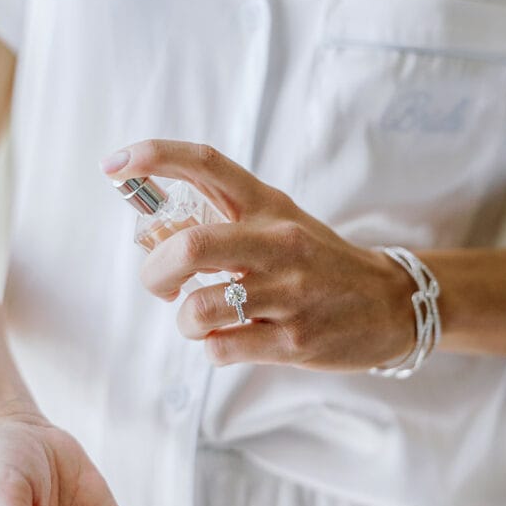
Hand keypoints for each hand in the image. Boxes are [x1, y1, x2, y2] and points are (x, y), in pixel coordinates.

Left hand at [101, 140, 414, 370]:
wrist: (391, 303)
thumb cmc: (317, 261)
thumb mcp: (276, 223)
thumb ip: (219, 219)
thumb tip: (150, 232)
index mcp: (269, 206)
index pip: (207, 164)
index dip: (156, 157)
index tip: (114, 165)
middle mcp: (278, 243)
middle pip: (191, 245)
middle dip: (155, 271)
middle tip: (158, 284)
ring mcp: (289, 294)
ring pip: (198, 308)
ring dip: (185, 320)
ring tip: (201, 319)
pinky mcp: (294, 342)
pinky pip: (221, 348)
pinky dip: (212, 347)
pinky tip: (232, 339)